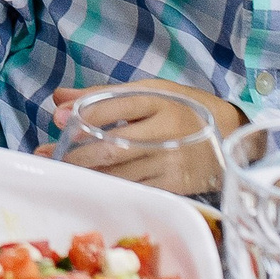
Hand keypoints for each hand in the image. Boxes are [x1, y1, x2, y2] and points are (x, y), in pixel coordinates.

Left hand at [37, 80, 240, 195]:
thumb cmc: (183, 108)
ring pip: (121, 170)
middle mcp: (165, 130)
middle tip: (48, 153)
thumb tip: (59, 98)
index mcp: (159, 99)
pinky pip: (135, 187)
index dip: (85, 112)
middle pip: (114, 142)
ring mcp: (170, 160)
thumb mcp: (150, 91)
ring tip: (59, 170)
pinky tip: (88, 184)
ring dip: (87, 172)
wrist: (231, 136)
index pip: (116, 105)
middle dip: (78, 150)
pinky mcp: (173, 185)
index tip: (59, 118)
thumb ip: (104, 95)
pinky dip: (109, 186)